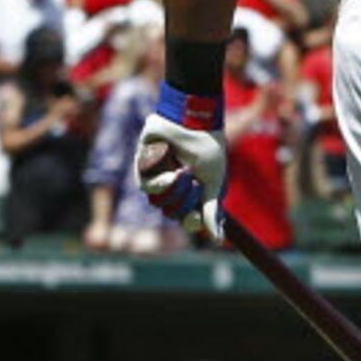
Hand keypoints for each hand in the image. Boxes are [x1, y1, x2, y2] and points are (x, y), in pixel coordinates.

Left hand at [137, 99, 225, 239]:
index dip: (191, 221)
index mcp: (192, 192)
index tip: (197, 215)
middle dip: (184, 200)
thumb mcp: (214, 181)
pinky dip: (159, 179)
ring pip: (157, 201)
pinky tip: (170, 166)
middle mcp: (175, 187)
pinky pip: (145, 185)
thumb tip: (217, 239)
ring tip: (182, 171)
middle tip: (193, 181)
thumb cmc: (207, 147)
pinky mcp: (143, 166)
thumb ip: (212, 210)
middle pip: (172, 213)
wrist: (193, 120)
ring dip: (172, 190)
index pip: (188, 219)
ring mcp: (158, 176)